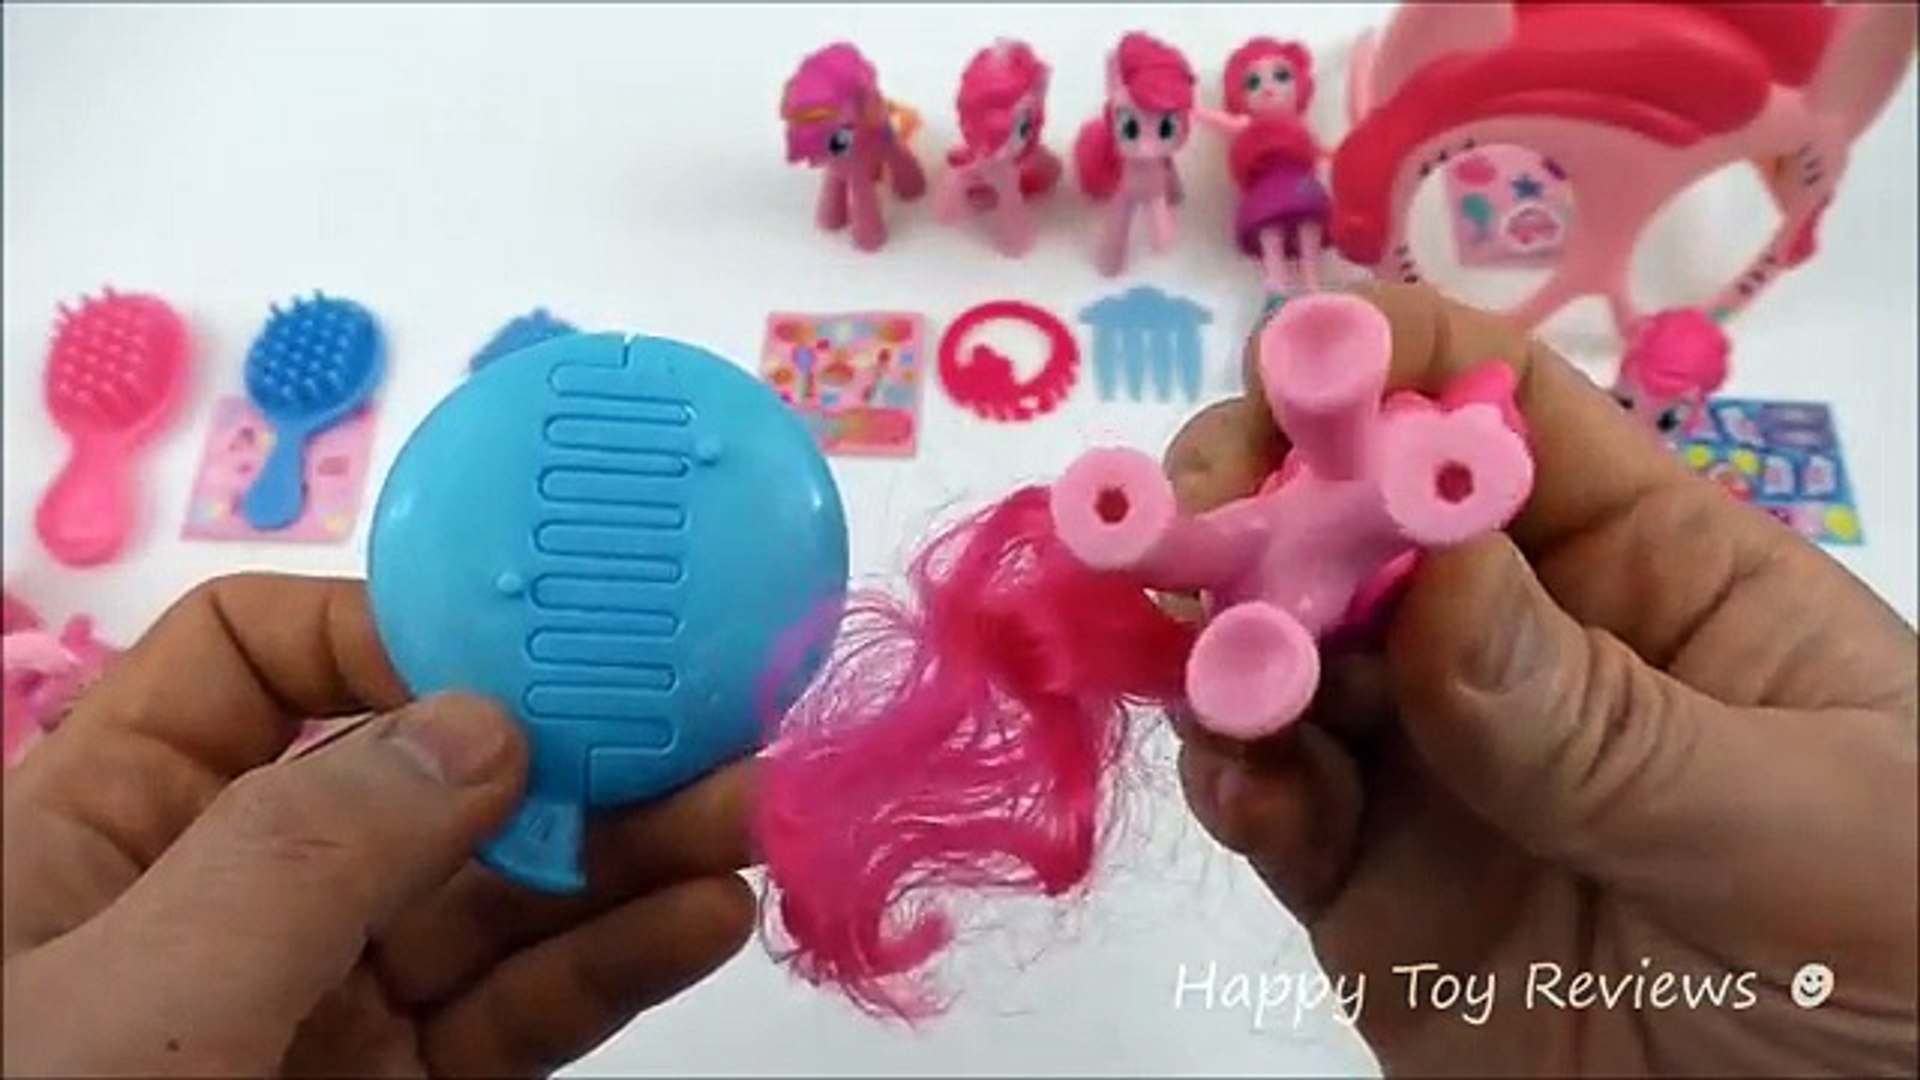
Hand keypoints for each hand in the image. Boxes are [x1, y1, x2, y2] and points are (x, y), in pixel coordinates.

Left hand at [3, 575, 754, 1076]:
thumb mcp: (129, 1005)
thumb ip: (305, 851)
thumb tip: (476, 726)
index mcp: (103, 834)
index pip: (250, 666)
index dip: (388, 632)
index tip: (528, 644)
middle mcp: (223, 906)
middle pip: (414, 777)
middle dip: (565, 744)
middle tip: (702, 720)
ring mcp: (318, 1013)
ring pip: (493, 899)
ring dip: (628, 850)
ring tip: (746, 812)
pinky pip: (518, 1014)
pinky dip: (614, 963)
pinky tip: (697, 916)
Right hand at [1164, 284, 1917, 1074]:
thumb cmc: (1905, 967)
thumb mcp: (1805, 826)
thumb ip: (1608, 718)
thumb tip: (1425, 577)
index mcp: (1651, 568)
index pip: (1495, 413)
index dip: (1380, 370)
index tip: (1281, 392)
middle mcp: (1515, 641)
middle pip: (1348, 515)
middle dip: (1256, 502)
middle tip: (1180, 532)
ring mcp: (1430, 762)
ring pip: (1278, 654)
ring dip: (1222, 644)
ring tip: (1217, 683)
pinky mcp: (1364, 883)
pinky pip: (1268, 804)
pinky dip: (1228, 780)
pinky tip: (1242, 792)